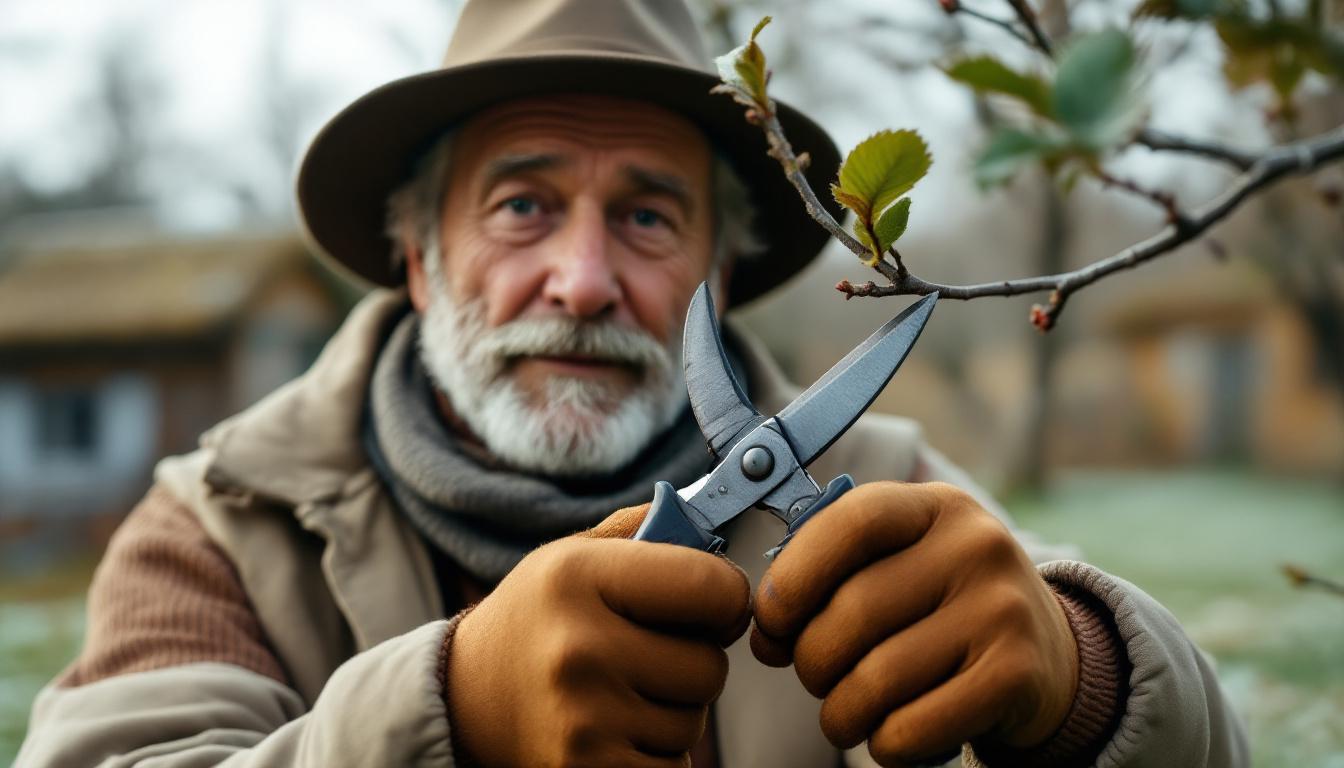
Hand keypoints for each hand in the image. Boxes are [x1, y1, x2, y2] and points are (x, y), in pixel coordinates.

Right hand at [447, 504, 750, 766]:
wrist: (465, 695)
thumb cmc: (539, 617)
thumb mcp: (574, 554)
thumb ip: (648, 528)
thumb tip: (719, 523)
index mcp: (578, 577)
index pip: (713, 588)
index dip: (726, 598)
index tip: (710, 605)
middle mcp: (578, 647)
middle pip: (710, 666)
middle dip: (694, 660)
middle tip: (651, 653)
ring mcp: (582, 719)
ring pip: (694, 722)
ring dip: (673, 710)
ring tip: (623, 691)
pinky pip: (674, 766)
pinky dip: (657, 753)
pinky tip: (617, 729)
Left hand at [750, 482, 1077, 766]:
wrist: (1047, 655)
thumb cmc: (940, 607)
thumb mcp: (898, 566)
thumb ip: (830, 582)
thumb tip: (766, 637)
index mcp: (936, 506)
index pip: (851, 523)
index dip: (794, 576)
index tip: (772, 621)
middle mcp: (976, 546)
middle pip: (853, 612)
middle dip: (812, 660)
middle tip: (816, 677)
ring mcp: (1002, 609)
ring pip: (875, 679)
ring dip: (840, 713)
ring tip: (845, 713)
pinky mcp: (1015, 675)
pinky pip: (912, 727)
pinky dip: (884, 743)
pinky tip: (888, 734)